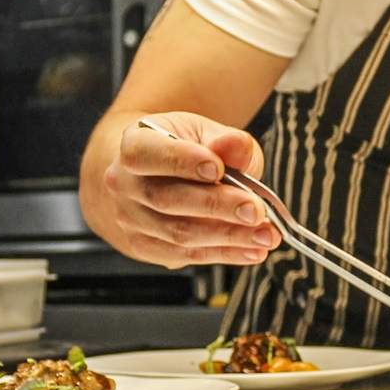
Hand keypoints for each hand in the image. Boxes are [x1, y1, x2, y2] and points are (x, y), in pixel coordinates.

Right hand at [101, 112, 279, 267]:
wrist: (154, 176)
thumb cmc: (184, 150)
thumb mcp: (206, 133)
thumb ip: (225, 140)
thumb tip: (235, 146)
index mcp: (133, 145)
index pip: (146, 154)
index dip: (181, 162)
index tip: (217, 169)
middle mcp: (124, 184)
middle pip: (168, 200)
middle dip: (218, 206)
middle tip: (256, 211)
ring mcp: (131, 220)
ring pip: (179, 234)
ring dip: (228, 237)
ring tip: (265, 236)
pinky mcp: (146, 247)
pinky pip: (187, 255)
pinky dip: (224, 254)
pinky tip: (252, 250)